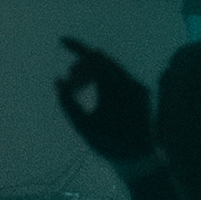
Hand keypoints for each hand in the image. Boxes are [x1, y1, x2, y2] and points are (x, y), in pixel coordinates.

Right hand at [52, 39, 156, 164]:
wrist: (139, 158)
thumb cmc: (109, 144)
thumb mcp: (83, 126)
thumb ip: (68, 102)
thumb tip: (58, 80)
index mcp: (115, 88)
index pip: (94, 59)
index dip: (77, 47)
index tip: (62, 40)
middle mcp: (130, 83)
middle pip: (102, 61)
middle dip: (83, 66)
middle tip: (69, 81)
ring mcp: (139, 87)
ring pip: (111, 68)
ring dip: (93, 73)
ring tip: (79, 88)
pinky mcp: (142, 92)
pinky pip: (121, 77)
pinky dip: (105, 79)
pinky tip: (95, 91)